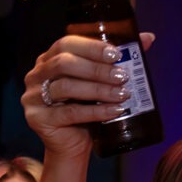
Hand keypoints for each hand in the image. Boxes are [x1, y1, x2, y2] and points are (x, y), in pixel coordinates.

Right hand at [21, 32, 152, 155]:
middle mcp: (35, 75)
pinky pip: (69, 113)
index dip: (92, 47)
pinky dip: (95, 111)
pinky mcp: (36, 119)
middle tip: (122, 76)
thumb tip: (149, 38)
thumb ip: (117, 60)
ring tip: (122, 94)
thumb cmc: (85, 107)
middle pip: (64, 64)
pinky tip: (114, 110)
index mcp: (48, 59)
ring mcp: (32, 97)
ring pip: (66, 87)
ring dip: (98, 90)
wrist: (71, 143)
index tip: (116, 54)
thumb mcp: (99, 81)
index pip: (66, 44)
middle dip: (97, 69)